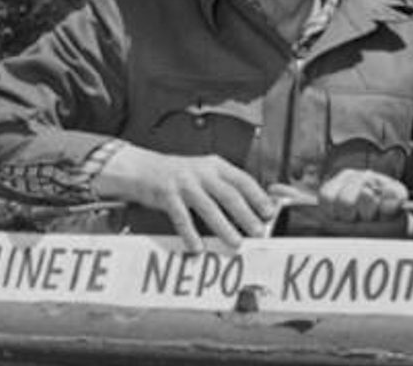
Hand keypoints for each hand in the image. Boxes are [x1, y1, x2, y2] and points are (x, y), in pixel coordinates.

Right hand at [94, 143, 274, 249]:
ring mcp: (184, 183)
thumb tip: (252, 207)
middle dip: (246, 215)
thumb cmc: (179, 174)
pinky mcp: (167, 195)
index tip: (270, 212)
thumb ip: (225, 185)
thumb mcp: (205, 172)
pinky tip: (197, 247)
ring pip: (209, 207)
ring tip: (236, 242)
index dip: (258, 196)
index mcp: (215, 165)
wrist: (142, 168)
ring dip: (224, 227)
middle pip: (229, 195)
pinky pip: (182, 217)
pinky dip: (190, 234)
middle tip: (258, 231)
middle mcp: (202, 172)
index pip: (242, 180)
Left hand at [269, 170, 409, 237]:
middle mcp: (357, 177)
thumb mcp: (326, 215)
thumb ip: (299, 201)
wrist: (388, 233)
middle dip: (351, 217)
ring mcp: (378, 182)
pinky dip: (387, 209)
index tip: (339, 219)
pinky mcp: (397, 190)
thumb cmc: (355, 225)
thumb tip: (271, 189)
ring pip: (366, 197)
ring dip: (369, 215)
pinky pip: (390, 197)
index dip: (332, 213)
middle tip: (357, 221)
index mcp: (339, 182)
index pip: (327, 197)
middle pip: (345, 200)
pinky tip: (386, 213)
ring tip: (372, 219)